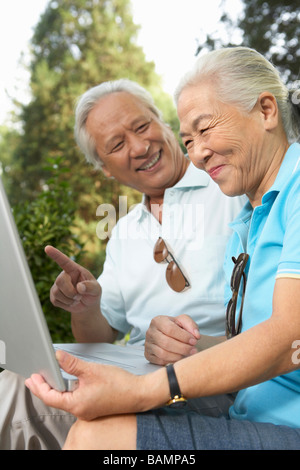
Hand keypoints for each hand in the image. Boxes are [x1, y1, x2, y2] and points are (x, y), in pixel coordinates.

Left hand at [25, 350, 142, 420]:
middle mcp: (80, 411)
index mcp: (77, 404)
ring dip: (55, 389)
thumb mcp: (92, 370)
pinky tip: (67, 382)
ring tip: (47, 378)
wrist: (139, 393)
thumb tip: (57, 356)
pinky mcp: (94, 407)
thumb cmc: (119, 384)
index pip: (50, 397)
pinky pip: (75, 399)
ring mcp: (87, 410)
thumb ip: (72, 364)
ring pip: (65, 400)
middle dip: (43, 388)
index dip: (39, 387)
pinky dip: (66, 391)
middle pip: (55, 400)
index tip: (32, 377)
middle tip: (33, 379)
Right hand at [45, 245, 101, 313]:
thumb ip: (90, 287)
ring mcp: (57, 285)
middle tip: (79, 296)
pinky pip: (56, 300)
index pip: (64, 261)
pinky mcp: (54, 296)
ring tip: (77, 298)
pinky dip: (66, 304)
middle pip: (60, 281)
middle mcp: (64, 275)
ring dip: (70, 299)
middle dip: (70, 292)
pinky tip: (71, 302)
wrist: (87, 306)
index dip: (56, 254)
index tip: (47, 248)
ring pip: (57, 292)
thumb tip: (79, 287)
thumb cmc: (92, 293)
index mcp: (74, 269)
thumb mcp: (97, 289)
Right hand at [144, 314, 200, 364]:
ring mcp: (148, 344)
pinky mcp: (148, 355)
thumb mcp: (183, 321)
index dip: (183, 336)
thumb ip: (191, 325)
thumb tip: (196, 335)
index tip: (194, 341)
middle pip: (166, 343)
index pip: (170, 329)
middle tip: (193, 350)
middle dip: (182, 348)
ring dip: (178, 356)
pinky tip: (179, 358)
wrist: (167, 334)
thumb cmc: (175, 327)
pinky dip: (171, 361)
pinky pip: (160, 361)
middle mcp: (150, 332)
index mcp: (158, 321)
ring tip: (188, 355)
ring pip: (163, 353)